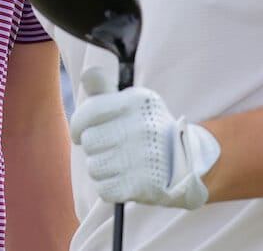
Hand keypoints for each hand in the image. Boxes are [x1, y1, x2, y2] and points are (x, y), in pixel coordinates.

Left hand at [68, 66, 220, 208]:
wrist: (184, 164)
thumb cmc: (146, 128)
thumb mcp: (132, 102)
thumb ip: (105, 89)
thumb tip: (87, 73)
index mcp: (138, 101)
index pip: (89, 112)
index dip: (78, 125)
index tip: (80, 133)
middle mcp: (143, 127)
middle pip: (89, 141)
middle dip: (95, 147)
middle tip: (113, 147)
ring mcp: (145, 157)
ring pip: (94, 167)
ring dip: (102, 168)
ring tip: (121, 163)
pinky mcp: (144, 185)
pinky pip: (104, 189)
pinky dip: (110, 187)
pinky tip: (125, 179)